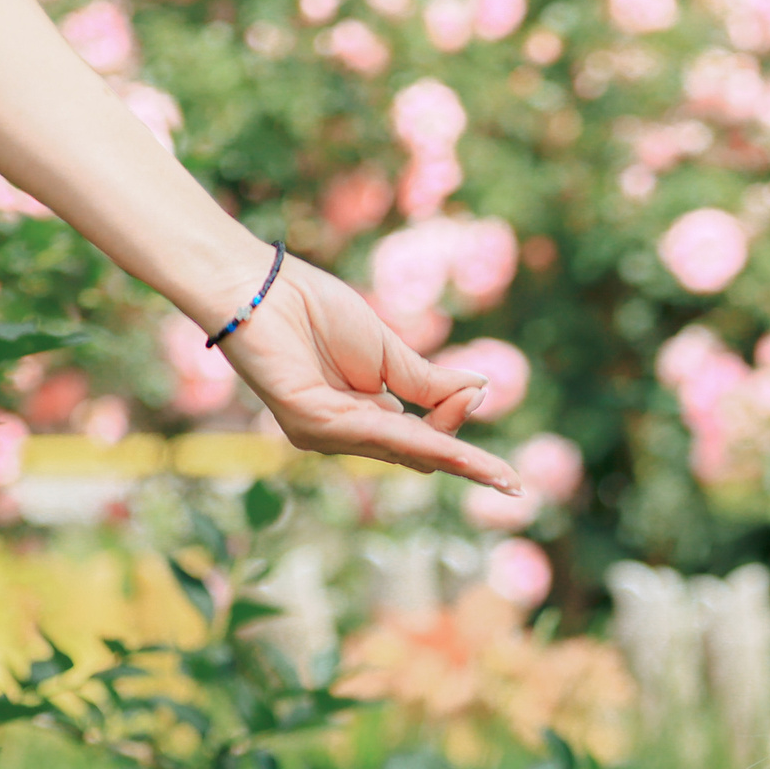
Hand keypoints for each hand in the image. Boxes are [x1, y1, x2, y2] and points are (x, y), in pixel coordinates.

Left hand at [216, 259, 522, 494]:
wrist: (257, 286)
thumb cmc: (313, 309)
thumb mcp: (388, 350)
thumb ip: (429, 381)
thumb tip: (481, 391)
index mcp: (360, 414)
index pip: (420, 436)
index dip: (454, 423)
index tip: (479, 393)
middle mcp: (343, 432)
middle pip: (417, 453)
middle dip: (466, 464)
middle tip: (512, 482)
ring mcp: (325, 433)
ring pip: (403, 451)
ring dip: (453, 461)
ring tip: (498, 476)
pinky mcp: (311, 422)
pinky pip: (379, 435)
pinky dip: (421, 442)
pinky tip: (452, 451)